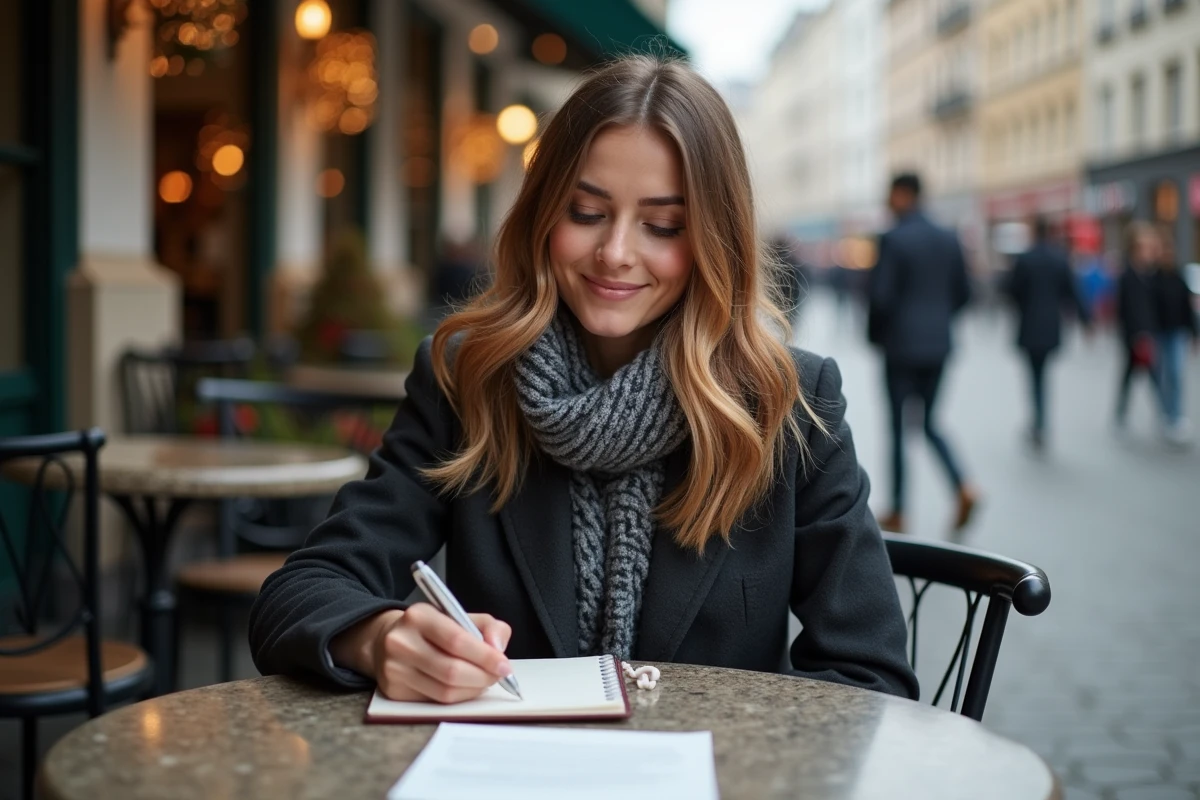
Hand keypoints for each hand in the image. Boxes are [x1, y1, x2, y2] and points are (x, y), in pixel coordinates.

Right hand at [334, 605, 512, 703]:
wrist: (386, 639)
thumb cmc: (431, 629)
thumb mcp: (459, 615)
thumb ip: (487, 626)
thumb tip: (498, 650)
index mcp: (418, 616)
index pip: (456, 640)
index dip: (485, 656)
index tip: (504, 665)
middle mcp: (401, 642)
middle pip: (451, 671)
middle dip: (483, 677)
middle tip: (498, 676)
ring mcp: (394, 669)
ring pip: (445, 692)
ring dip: (473, 690)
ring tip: (483, 681)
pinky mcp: (394, 691)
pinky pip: (435, 702)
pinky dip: (458, 697)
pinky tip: (465, 687)